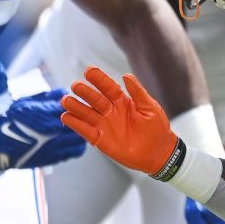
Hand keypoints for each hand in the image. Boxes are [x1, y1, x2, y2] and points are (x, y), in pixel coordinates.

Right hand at [0, 88, 86, 168]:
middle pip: (82, 122)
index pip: (74, 106)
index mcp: (48, 114)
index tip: (83, 102)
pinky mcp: (55, 157)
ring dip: (84, 132)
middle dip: (86, 117)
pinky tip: (75, 141)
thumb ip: (47, 97)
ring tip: (82, 128)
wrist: (1, 145)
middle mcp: (54, 130)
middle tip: (86, 114)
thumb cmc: (11, 121)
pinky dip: (78, 145)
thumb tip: (64, 92)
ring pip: (82, 138)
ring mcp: (56, 145)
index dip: (80, 103)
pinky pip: (76, 151)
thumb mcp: (27, 102)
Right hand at [61, 67, 177, 174]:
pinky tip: (66, 117)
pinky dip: (76, 125)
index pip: (108, 87)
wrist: (158, 152)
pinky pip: (86, 131)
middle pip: (95, 99)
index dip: (99, 79)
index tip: (89, 71)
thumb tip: (126, 75)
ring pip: (87, 114)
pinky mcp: (101, 140)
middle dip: (85, 92)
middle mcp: (111, 111)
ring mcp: (105, 125)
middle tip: (75, 86)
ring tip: (66, 100)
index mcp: (123, 101)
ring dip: (76, 107)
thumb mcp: (150, 107)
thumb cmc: (157, 128)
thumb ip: (138, 92)